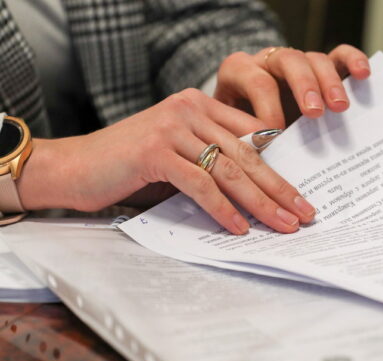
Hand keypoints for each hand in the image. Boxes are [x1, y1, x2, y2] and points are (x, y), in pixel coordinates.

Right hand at [17, 89, 315, 234]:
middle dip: (280, 189)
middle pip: (248, 155)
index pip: (253, 136)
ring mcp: (172, 128)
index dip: (280, 166)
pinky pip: (200, 184)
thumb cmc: (128, 165)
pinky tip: (239, 229)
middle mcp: (190, 109)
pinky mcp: (155, 152)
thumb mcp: (178, 154)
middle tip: (306, 213)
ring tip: (284, 225)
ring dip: (261, 202)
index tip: (302, 192)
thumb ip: (211, 161)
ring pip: (229, 170)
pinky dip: (222, 209)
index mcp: (200, 105)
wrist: (73, 166)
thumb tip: (257, 192)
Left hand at [213, 44, 370, 128]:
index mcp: (239, 73)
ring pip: (316, 59)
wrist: (246, 121)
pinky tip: (363, 75)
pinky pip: (339, 55)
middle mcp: (269, 61)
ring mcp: (298, 63)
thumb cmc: (238, 129)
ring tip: (341, 108)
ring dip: (330, 83)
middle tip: (315, 113)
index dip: (268, 107)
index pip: (256, 82)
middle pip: (289, 60)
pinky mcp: (323, 67)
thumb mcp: (233, 132)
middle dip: (303, 86)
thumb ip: (244, 140)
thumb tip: (263, 162)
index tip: (277, 134)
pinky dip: (352, 60)